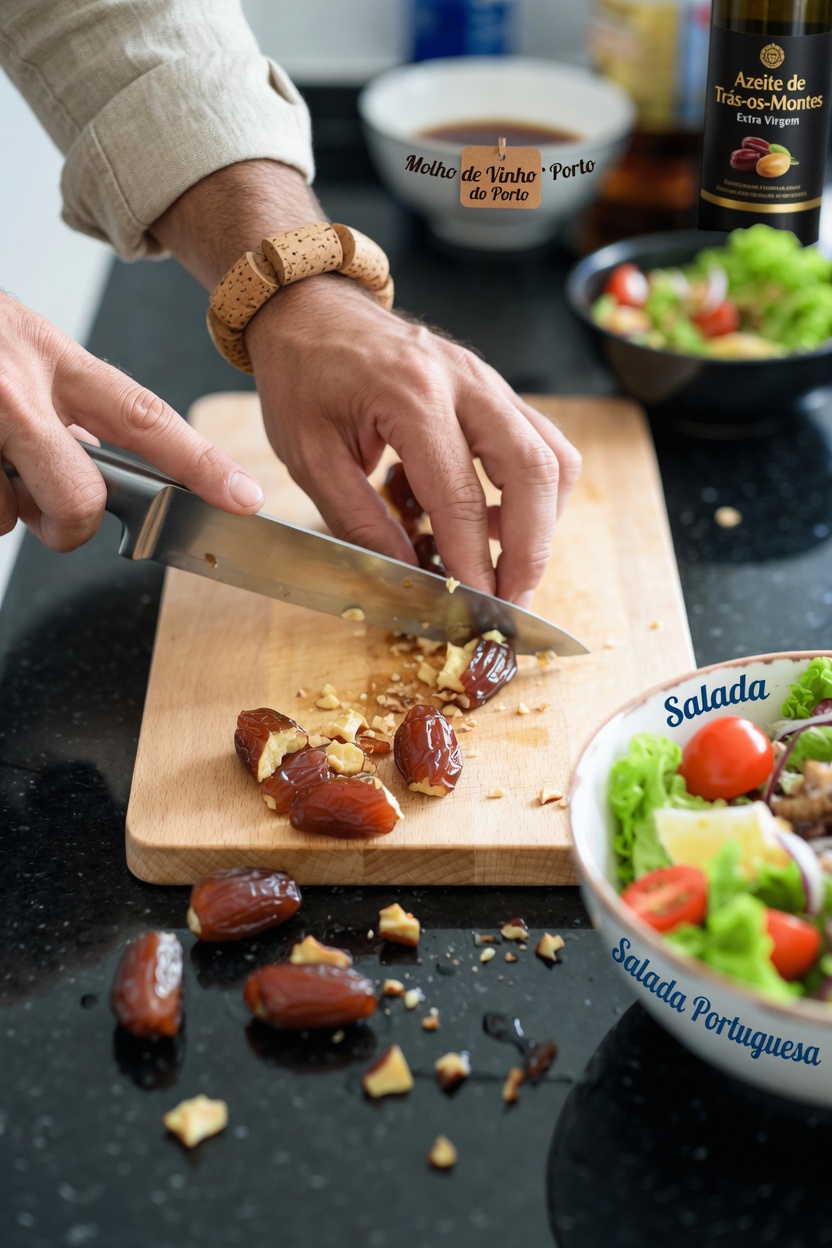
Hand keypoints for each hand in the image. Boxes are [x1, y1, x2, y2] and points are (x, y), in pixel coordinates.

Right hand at [0, 293, 264, 550]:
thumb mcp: (15, 347)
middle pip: (79, 500)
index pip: (145, 416)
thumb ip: (60, 399)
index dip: (201, 462)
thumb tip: (91, 458)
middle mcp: (15, 388)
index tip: (245, 495)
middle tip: (46, 507)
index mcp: (48, 354)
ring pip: (7, 516)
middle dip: (68, 523)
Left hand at [246, 276, 580, 604]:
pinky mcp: (495, 389)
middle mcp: (464, 382)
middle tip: (512, 599)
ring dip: (542, 521)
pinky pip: (541, 443)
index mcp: (410, 396)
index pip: (460, 496)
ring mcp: (488, 381)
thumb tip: (408, 575)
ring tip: (506, 565)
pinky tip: (493, 519)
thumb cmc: (303, 377)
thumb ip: (359, 520)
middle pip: (534, 471)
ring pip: (552, 456)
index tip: (475, 607)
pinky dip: (533, 492)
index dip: (473, 561)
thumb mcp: (309, 456)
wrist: (312, 308)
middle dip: (532, 548)